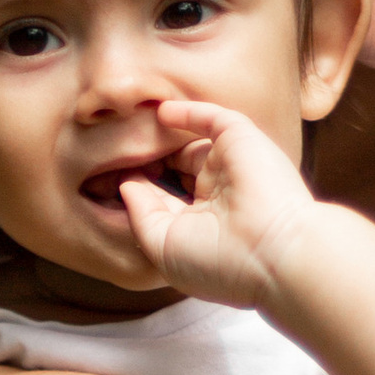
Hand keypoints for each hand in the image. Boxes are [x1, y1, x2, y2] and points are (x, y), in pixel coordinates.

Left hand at [118, 98, 316, 308]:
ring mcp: (230, 169)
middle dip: (148, 164)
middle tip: (113, 153)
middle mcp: (219, 198)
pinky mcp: (242, 142)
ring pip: (191, 146)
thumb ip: (140, 213)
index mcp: (203, 227)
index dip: (138, 190)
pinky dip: (187, 113)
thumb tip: (126, 183)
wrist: (273, 255)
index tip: (102, 181)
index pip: (166, 201)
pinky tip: (160, 111)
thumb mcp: (162, 247)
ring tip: (128, 130)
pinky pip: (211, 119)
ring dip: (161, 140)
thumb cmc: (218, 263)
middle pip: (175, 172)